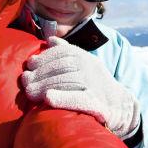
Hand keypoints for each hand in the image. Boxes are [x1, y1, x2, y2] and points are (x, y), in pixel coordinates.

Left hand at [22, 37, 140, 138]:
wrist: (122, 108)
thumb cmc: (96, 86)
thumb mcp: (85, 65)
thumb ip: (69, 52)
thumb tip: (50, 40)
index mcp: (87, 59)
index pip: (64, 52)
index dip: (45, 57)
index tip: (30, 64)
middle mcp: (92, 69)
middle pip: (63, 67)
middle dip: (41, 73)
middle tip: (25, 82)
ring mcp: (96, 86)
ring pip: (68, 82)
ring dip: (46, 86)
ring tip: (30, 93)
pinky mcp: (99, 105)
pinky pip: (79, 99)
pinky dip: (63, 98)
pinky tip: (48, 99)